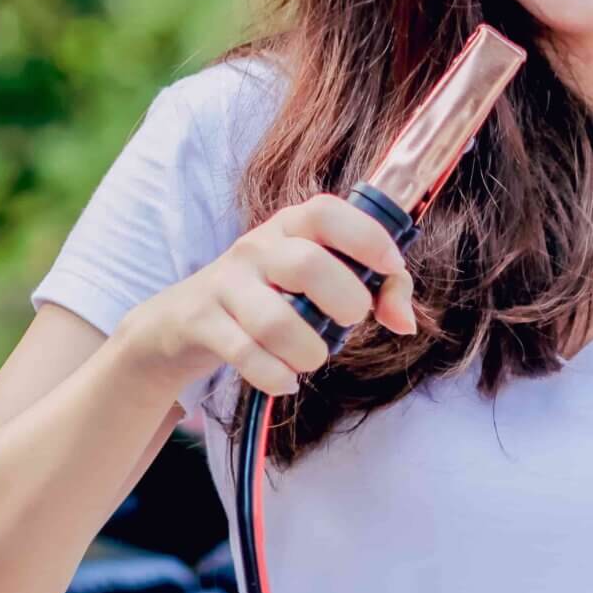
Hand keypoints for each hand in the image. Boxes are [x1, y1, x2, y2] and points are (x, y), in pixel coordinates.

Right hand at [112, 193, 416, 398]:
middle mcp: (257, 247)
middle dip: (345, 304)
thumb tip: (405, 323)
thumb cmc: (277, 297)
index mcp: (292, 226)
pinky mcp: (203, 321)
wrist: (186, 320)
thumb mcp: (326, 282)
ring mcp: (226, 283)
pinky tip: (286, 380)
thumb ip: (381, 291)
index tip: (391, 265)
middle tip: (349, 323)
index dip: (367, 237)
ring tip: (312, 357)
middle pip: (308, 266)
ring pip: (276, 321)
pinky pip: (246, 355)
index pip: (327, 212)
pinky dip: (276, 376)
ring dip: (309, 352)